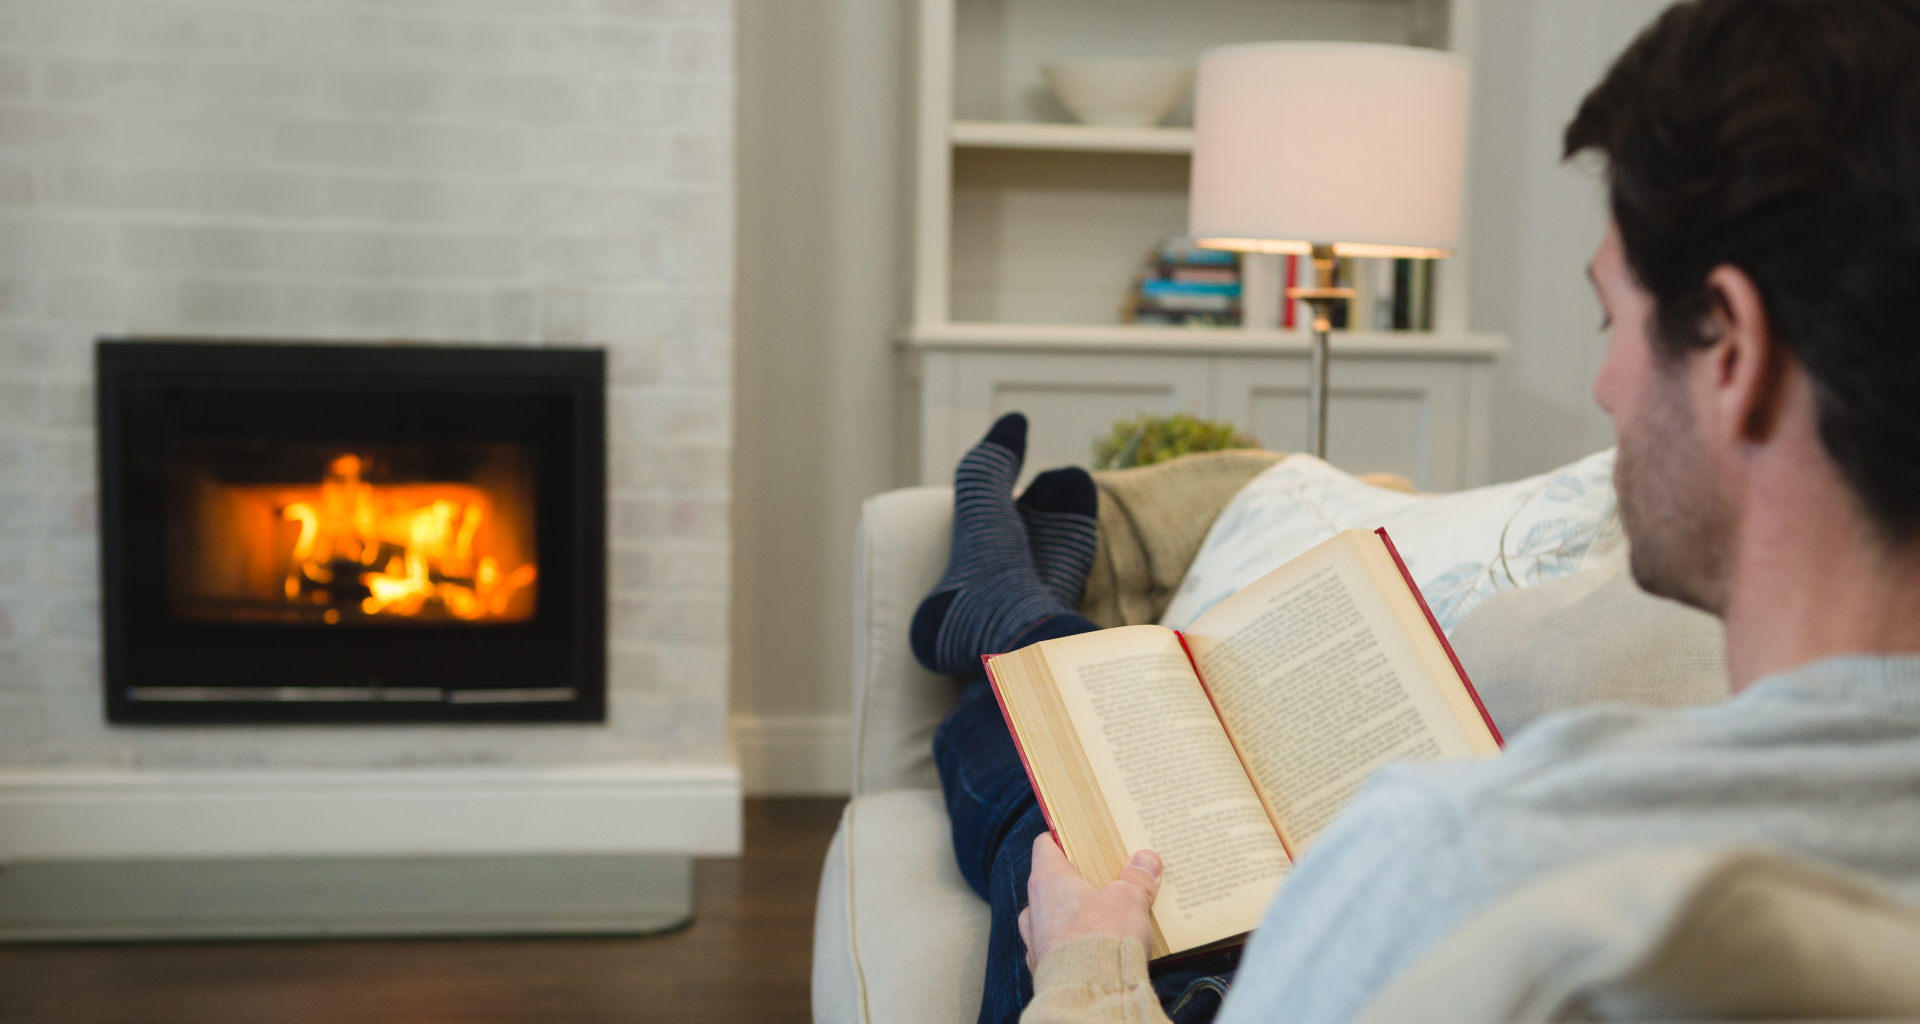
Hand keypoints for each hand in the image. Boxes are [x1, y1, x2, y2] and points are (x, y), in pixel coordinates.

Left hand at [1018, 833, 1161, 972]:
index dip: (1061, 838)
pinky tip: (1097, 948)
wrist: (1090, 993)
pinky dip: (1073, 946)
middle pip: (1050, 883)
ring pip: (1050, 919)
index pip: (1045, 846)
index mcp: (1047, 881)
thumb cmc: (1101, 938)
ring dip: (1072, 917)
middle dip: (1075, 881)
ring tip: (1104, 917)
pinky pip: (1057, 949)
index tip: (1079, 836)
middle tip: (1103, 878)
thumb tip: (1146, 860)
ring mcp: (1035, 941)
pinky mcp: (1045, 969)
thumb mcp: (1129, 899)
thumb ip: (1136, 878)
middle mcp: (1034, 909)